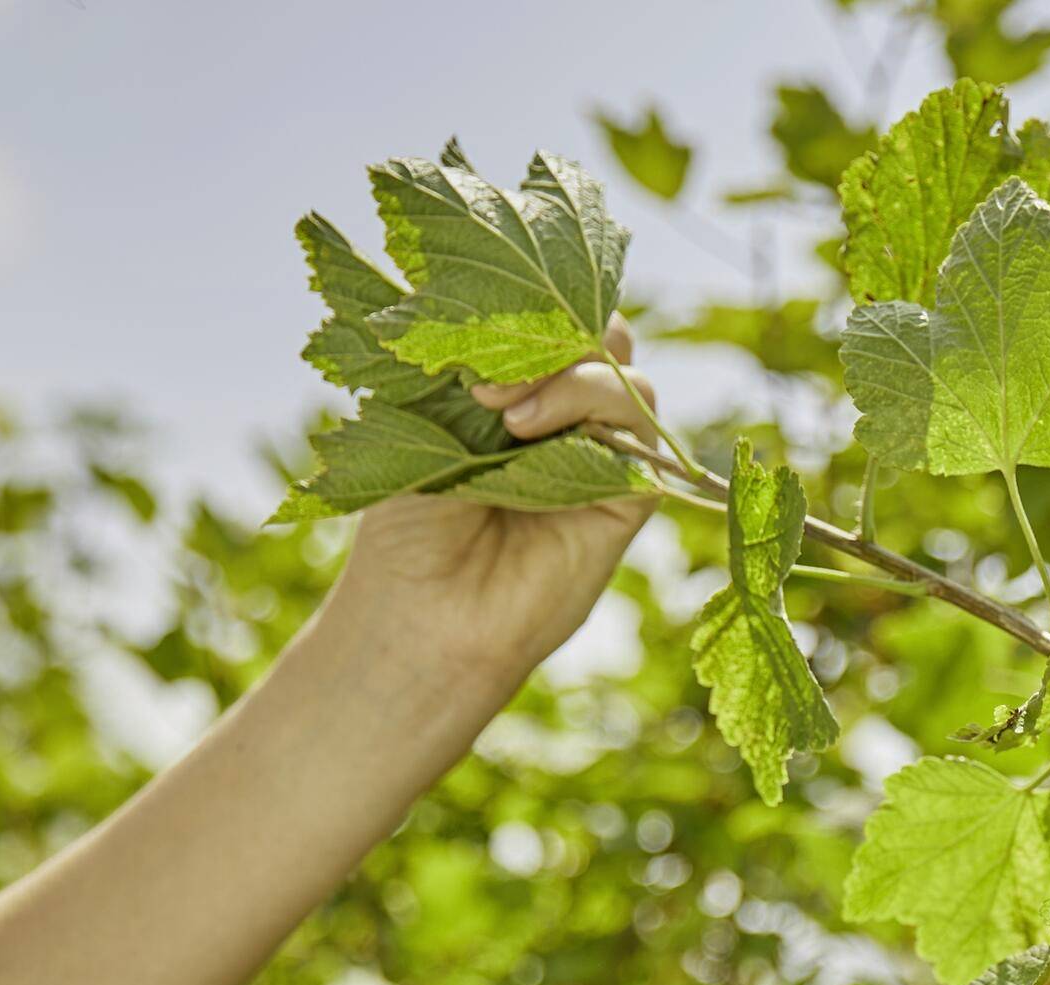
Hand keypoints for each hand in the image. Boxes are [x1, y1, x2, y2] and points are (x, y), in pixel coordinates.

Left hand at [315, 317, 671, 708]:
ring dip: (569, 369)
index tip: (461, 325)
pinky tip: (530, 430)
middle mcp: (565, 415)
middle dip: (551, 326)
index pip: (547, 315)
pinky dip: (595, 404)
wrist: (427, 615)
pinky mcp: (630, 494)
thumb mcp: (424, 421)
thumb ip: (477, 361)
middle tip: (487, 369)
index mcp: (517, 388)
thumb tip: (514, 315)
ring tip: (505, 412)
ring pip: (623, 369)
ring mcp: (601, 453)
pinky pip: (640, 424)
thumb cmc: (409, 526)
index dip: (523, 304)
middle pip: (597, 330)